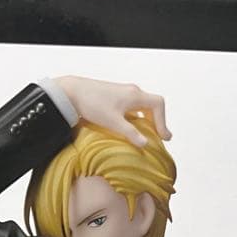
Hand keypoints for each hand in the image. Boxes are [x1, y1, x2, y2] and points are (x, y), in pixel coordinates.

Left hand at [53, 75, 170, 147]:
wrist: (73, 92)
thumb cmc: (92, 104)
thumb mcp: (112, 122)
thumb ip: (130, 133)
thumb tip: (145, 144)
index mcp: (135, 95)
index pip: (159, 105)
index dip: (163, 121)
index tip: (163, 137)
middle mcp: (132, 91)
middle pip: (153, 105)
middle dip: (157, 121)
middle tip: (159, 137)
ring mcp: (124, 92)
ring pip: (143, 105)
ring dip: (148, 119)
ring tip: (147, 134)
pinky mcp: (115, 96)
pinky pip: (133, 106)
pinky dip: (138, 117)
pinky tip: (131, 128)